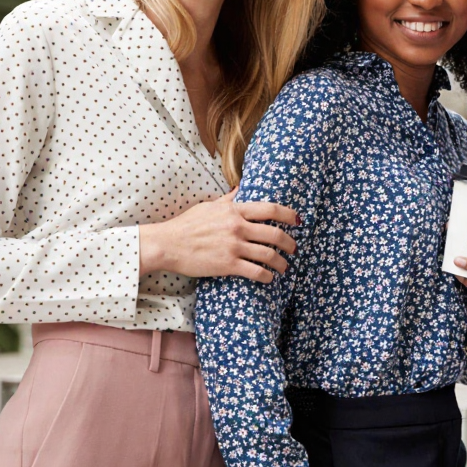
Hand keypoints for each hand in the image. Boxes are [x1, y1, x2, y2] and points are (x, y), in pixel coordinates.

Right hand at [138, 189, 298, 282]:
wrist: (167, 244)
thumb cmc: (186, 225)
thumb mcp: (209, 206)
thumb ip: (228, 200)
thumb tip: (240, 187)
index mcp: (234, 211)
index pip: (270, 209)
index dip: (289, 215)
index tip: (298, 221)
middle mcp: (237, 227)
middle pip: (275, 234)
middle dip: (290, 243)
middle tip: (294, 249)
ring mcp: (233, 246)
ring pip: (268, 255)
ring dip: (281, 263)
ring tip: (284, 267)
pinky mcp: (227, 265)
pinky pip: (255, 271)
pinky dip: (267, 276)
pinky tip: (269, 278)